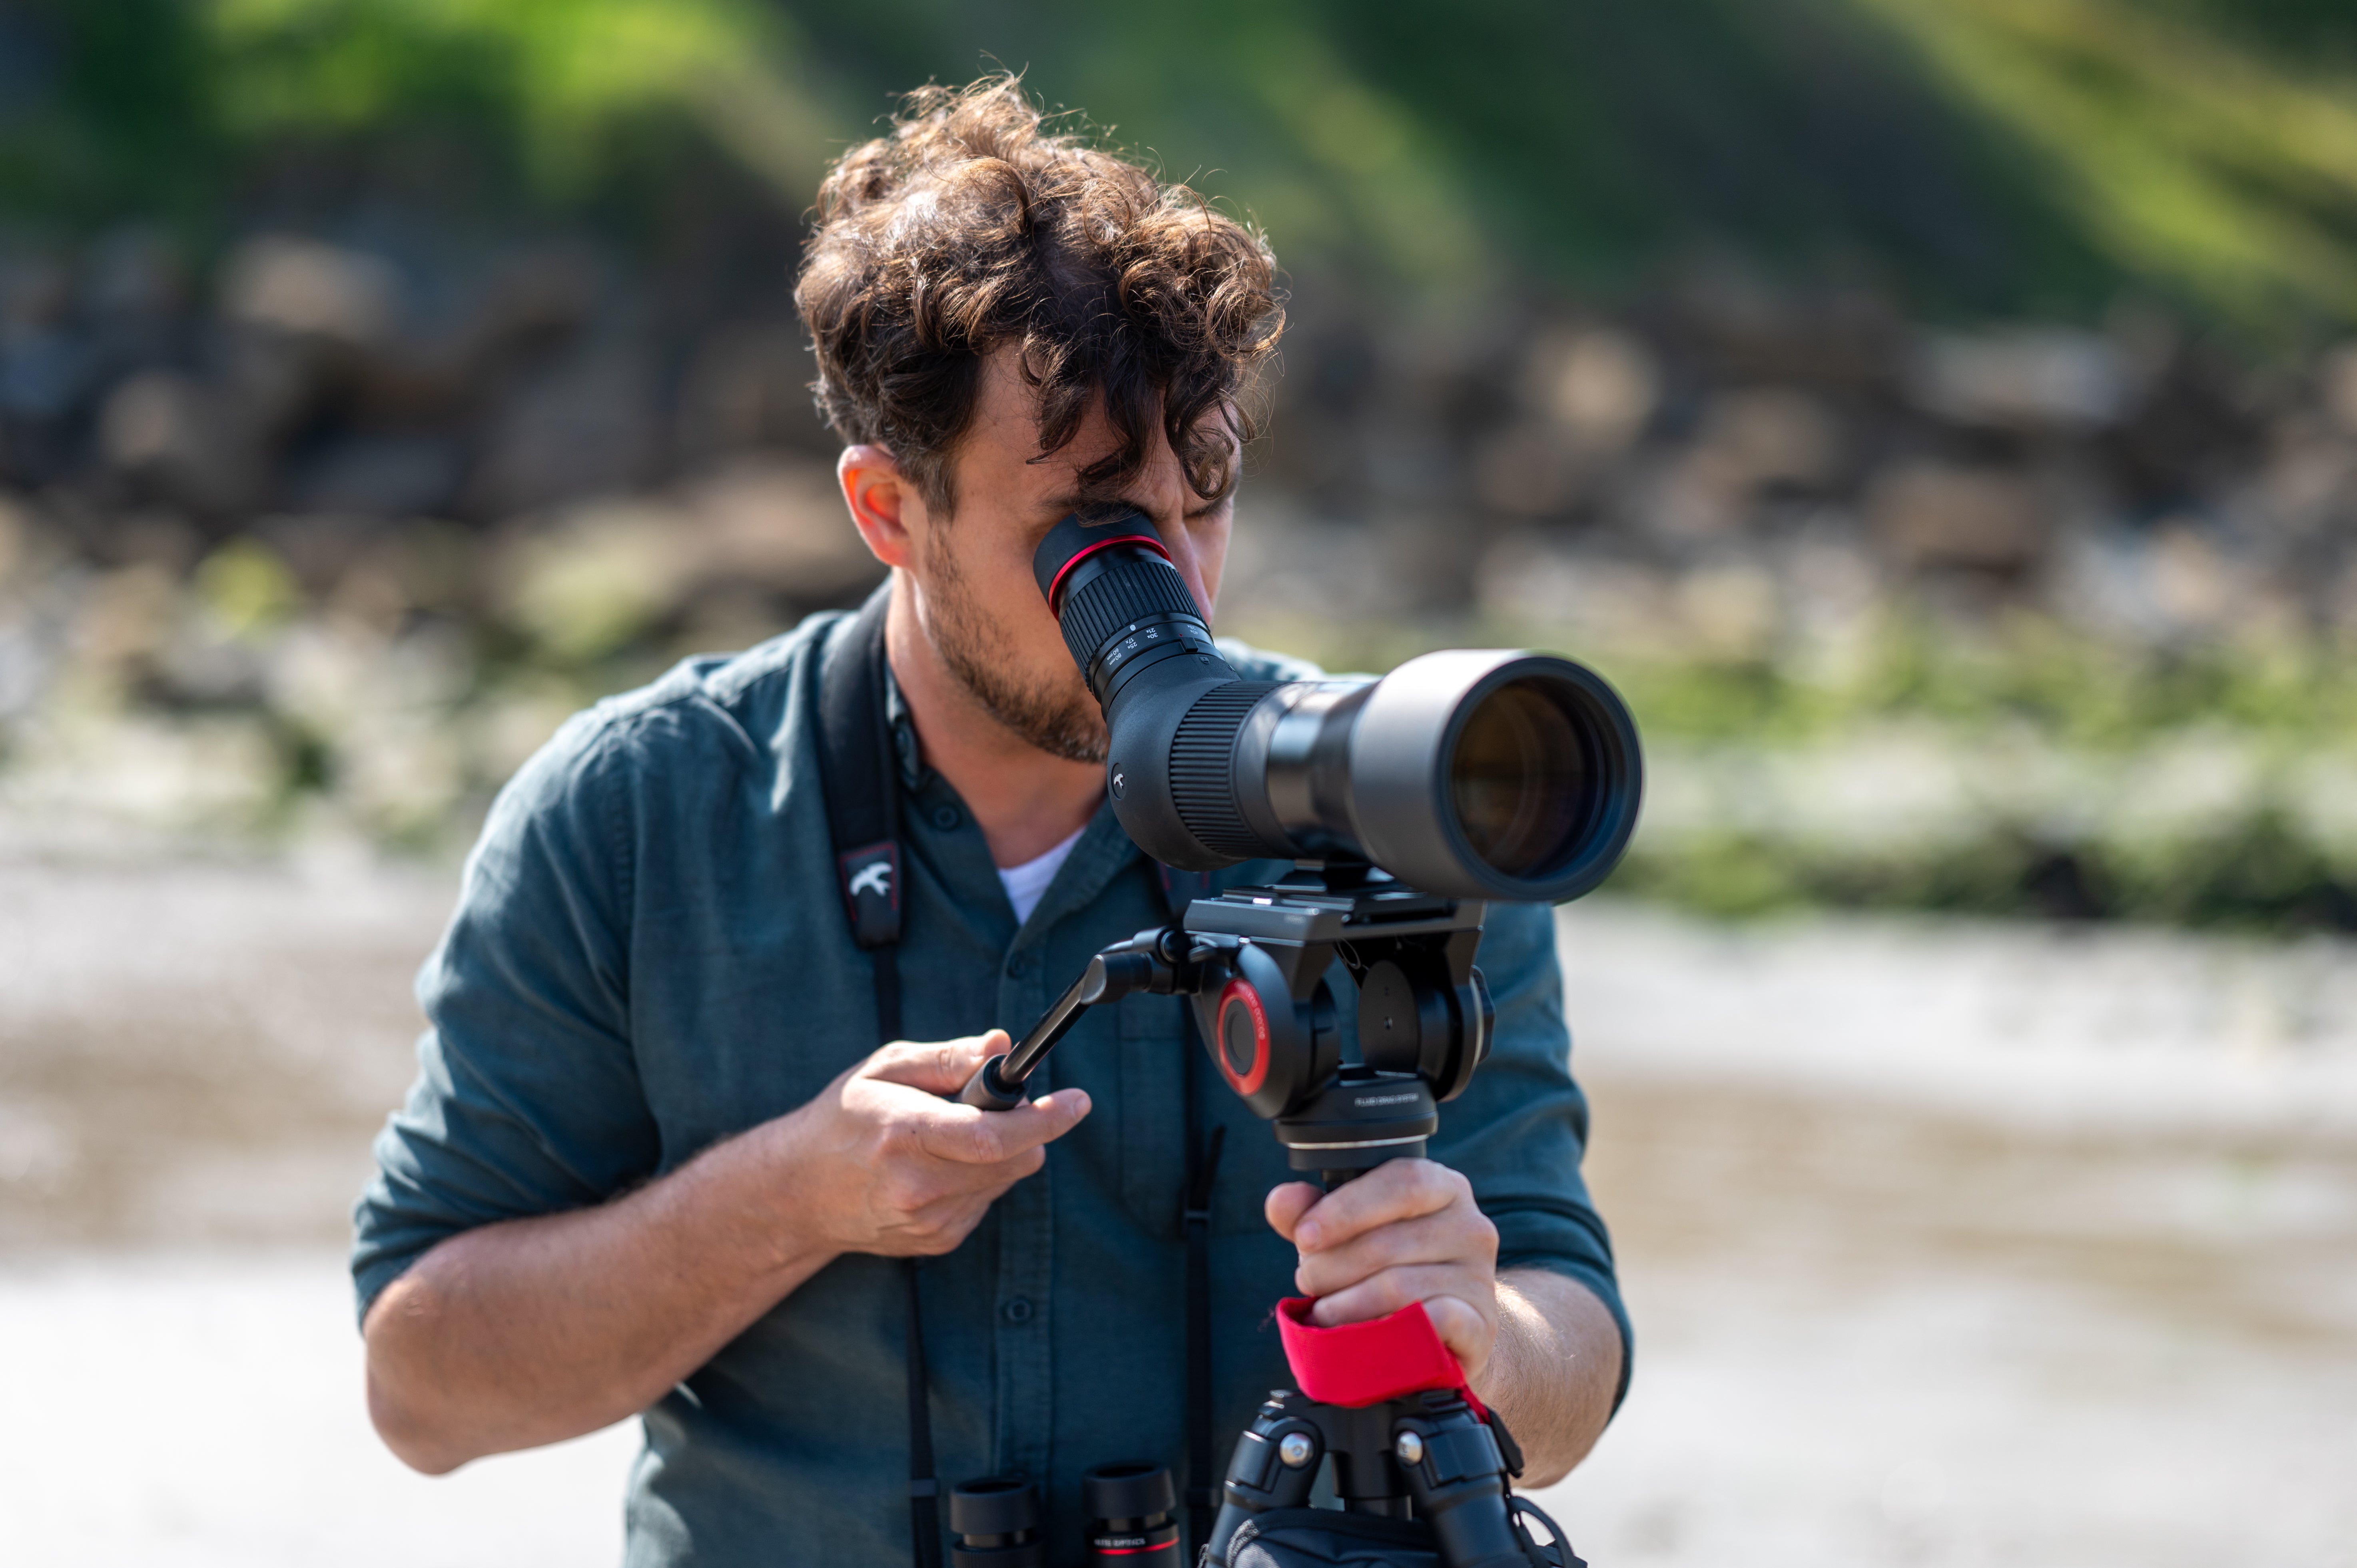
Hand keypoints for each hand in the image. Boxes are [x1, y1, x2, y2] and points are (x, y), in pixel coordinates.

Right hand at [769, 1029, 1089, 1258]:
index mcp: (904, 1134)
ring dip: (996, 1154)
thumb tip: (1002, 1045)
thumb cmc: (844, 1117)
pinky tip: (935, 1169)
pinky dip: (977, 1179)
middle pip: (1014, 1159)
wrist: (799, 1193)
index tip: (1079, 1101)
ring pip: (1006, 1180)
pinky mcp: (937, 1241)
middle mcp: (918, 1186)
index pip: (993, 1136)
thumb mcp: (886, 1068)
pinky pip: (986, 1201)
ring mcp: (929, 1221)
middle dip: (1022, 1127)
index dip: (1046, 1119)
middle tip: (985, 1106)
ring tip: (946, 1138)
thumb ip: (948, 1056)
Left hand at [1264, 1160, 1501, 1382]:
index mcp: (1443, 1188)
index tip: (1304, 1237)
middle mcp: (1471, 1226)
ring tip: (1323, 1314)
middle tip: (1308, 1284)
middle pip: (1388, 1241)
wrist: (1442, 1332)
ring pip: (1399, 1286)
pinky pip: (1432, 1323)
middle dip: (1331, 1267)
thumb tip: (1282, 1200)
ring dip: (1346, 1306)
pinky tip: (1364, 1339)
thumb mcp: (1347, 1235)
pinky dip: (1388, 1331)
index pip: (1403, 1181)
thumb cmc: (1390, 1271)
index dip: (1347, 1208)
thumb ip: (1310, 1213)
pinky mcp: (1482, 1325)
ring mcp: (1480, 1278)